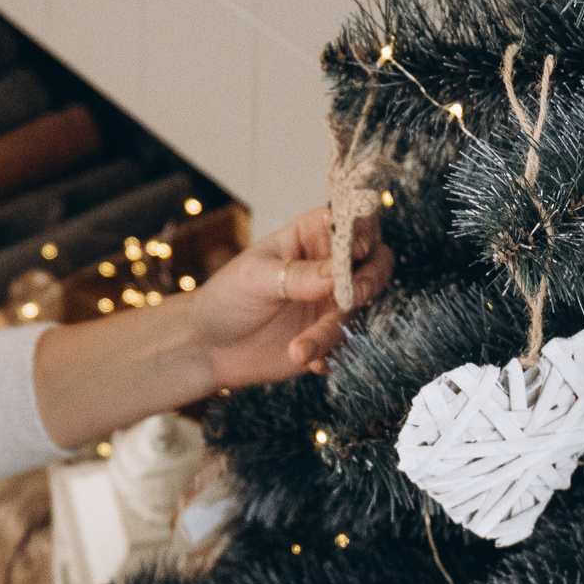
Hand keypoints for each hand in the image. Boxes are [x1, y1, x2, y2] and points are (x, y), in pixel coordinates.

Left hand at [187, 205, 392, 385]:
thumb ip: (298, 275)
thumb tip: (337, 274)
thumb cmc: (226, 299)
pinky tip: (308, 360)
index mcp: (311, 236)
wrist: (208, 347)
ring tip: (300, 349)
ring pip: (360, 310)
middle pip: (374, 262)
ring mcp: (332, 303)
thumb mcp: (256, 278)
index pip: (352, 222)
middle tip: (355, 297)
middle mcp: (329, 267)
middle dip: (371, 278)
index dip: (363, 232)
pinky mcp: (329, 336)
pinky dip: (333, 354)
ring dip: (337, 331)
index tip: (357, 251)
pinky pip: (347, 344)